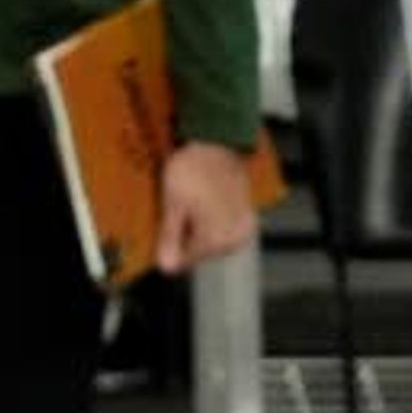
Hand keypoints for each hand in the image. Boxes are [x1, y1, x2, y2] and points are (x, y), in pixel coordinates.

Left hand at [157, 140, 260, 274]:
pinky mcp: (247, 221)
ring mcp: (242, 231)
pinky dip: (214, 223)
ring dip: (200, 229)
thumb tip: (166, 266)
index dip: (169, 245)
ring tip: (193, 204)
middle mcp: (233, 241)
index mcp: (215, 240)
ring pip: (212, 242)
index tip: (164, 225)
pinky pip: (224, 232)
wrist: (219, 145)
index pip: (185, 260)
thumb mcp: (173, 203)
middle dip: (186, 236)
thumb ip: (170, 237)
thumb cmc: (195, 169)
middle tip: (179, 209)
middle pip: (200, 252)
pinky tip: (206, 205)